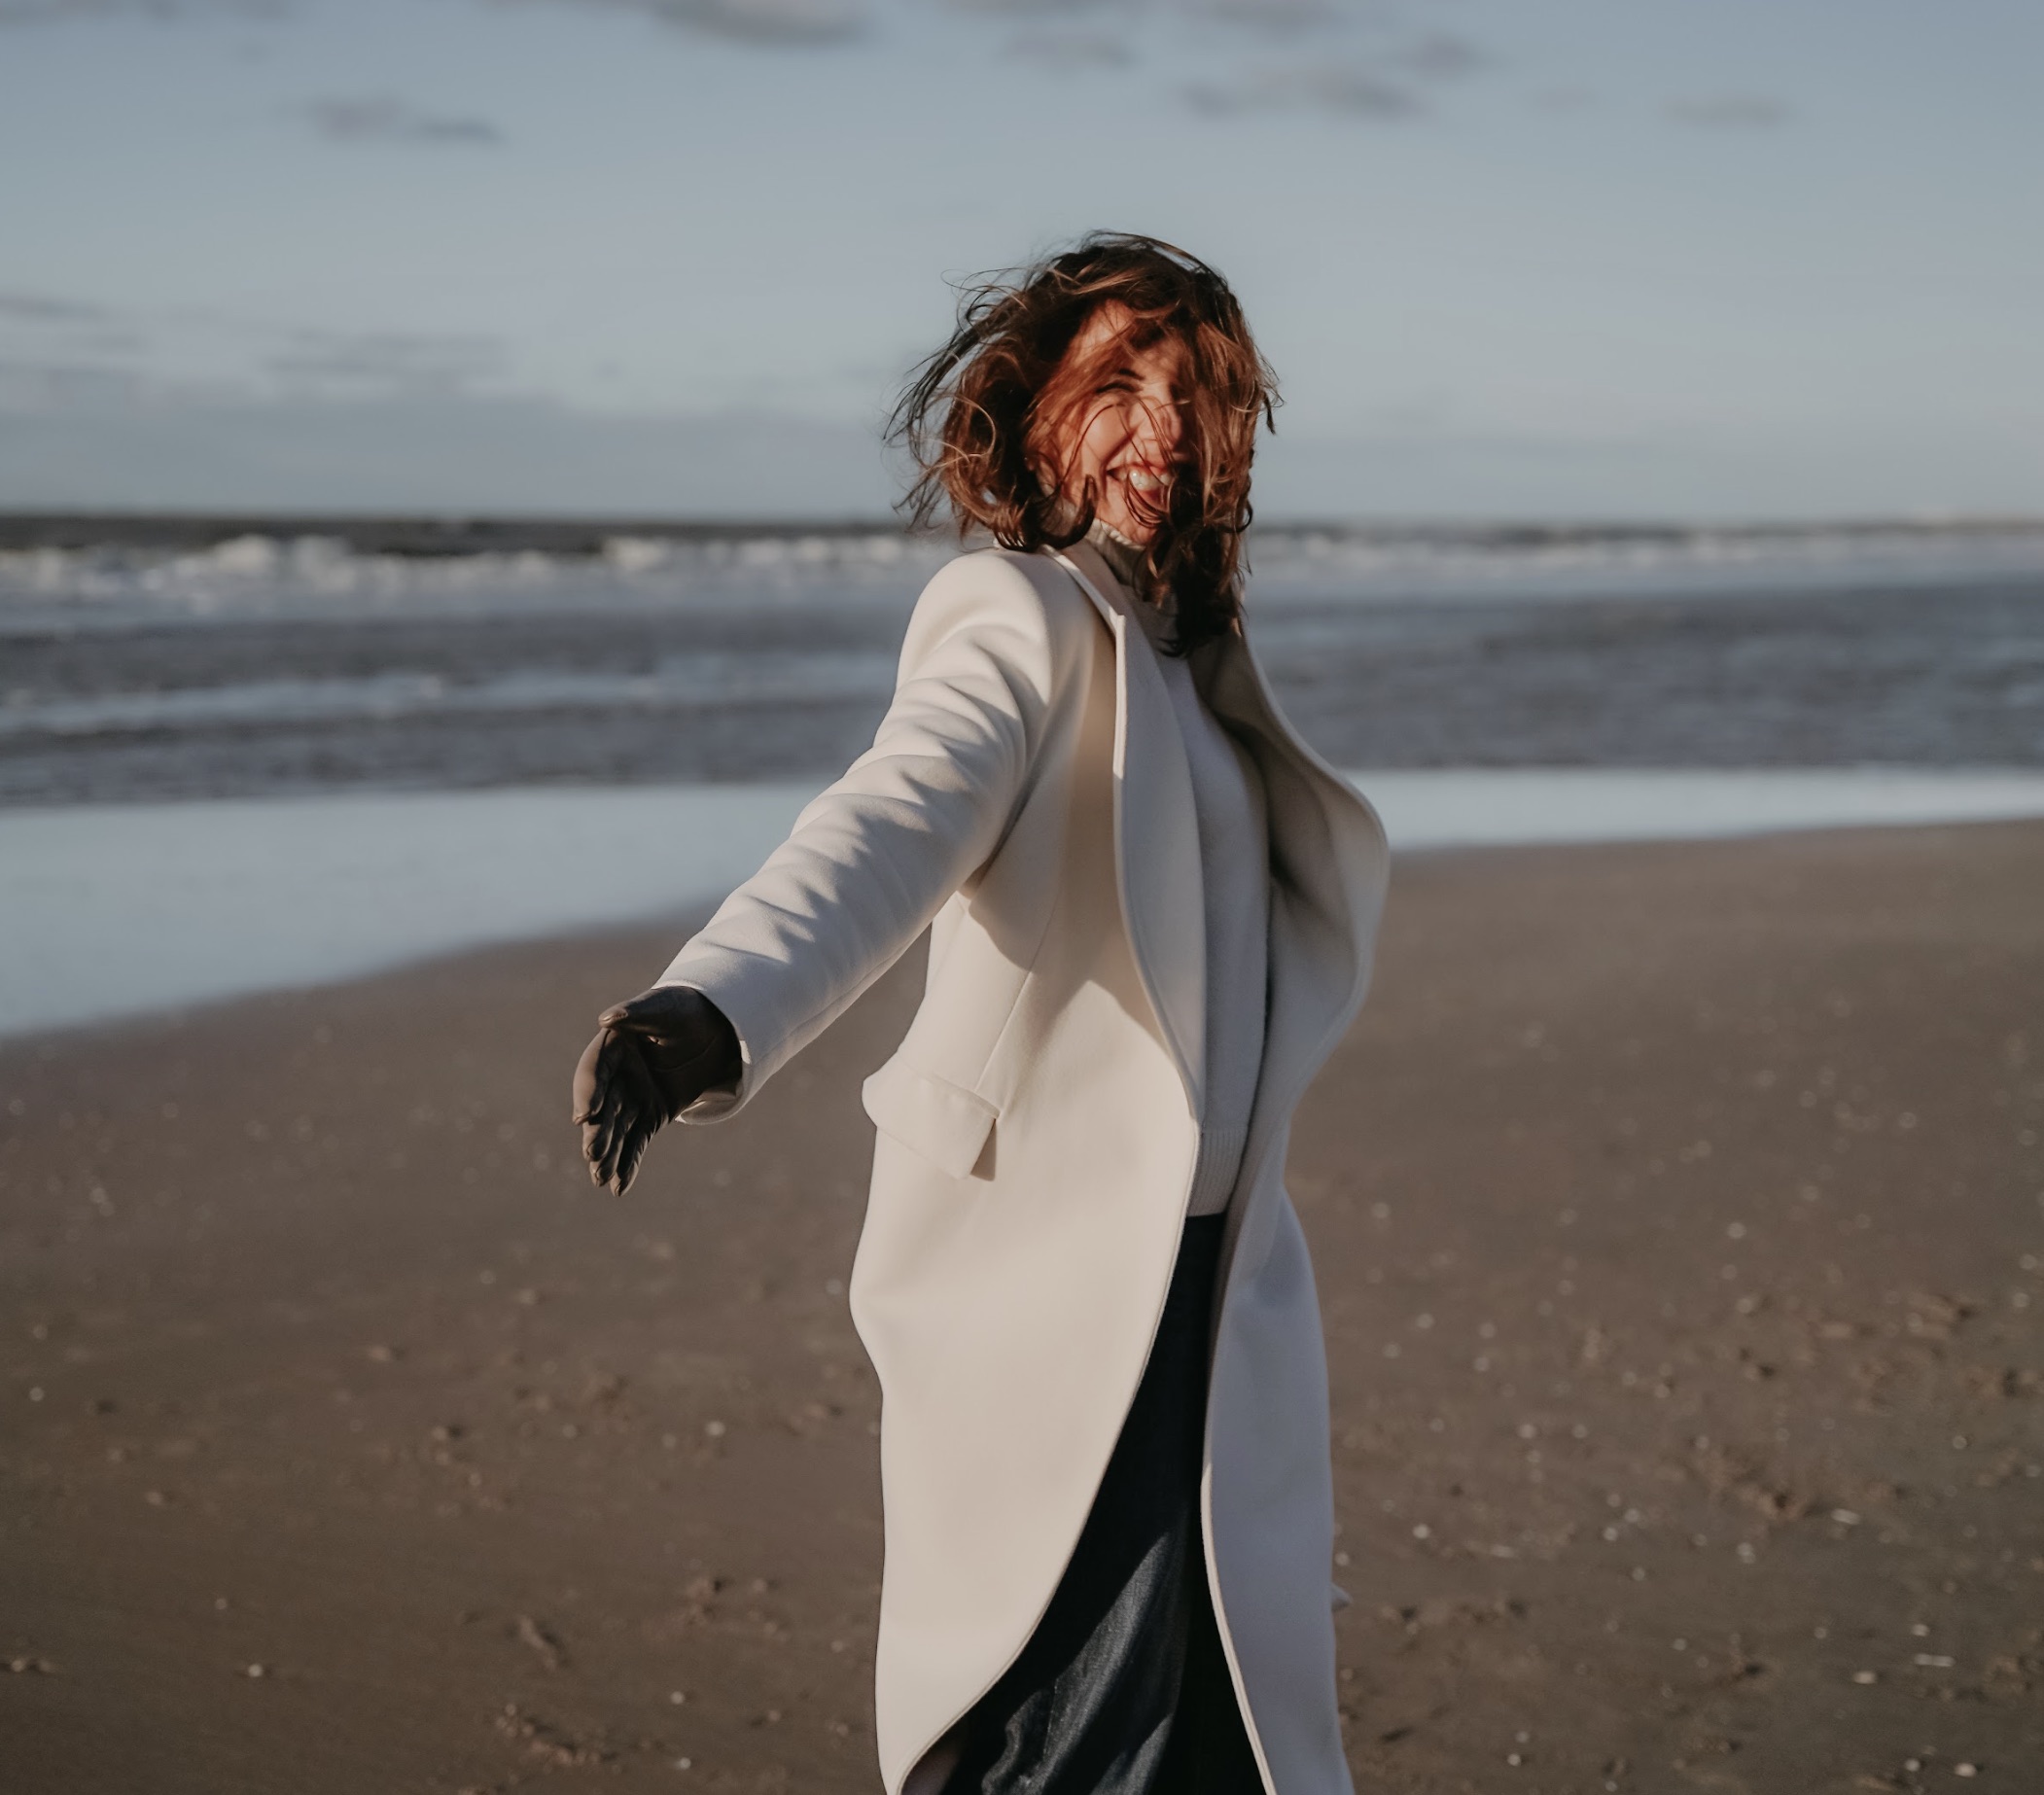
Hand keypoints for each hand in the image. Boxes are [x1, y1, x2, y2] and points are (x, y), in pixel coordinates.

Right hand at [571, 986, 741, 1194]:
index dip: (589, 1092)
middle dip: (598, 1132)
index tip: (585, 1116)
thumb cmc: (683, 1011)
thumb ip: (637, 1011)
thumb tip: (608, 1018)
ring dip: (609, 1155)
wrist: (711, 1028)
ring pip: (617, 1131)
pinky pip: (638, 1143)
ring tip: (601, 1179)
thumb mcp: (664, 1007)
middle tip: (592, 1155)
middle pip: (603, 1107)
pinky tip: (620, 1189)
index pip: (594, 1071)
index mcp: (612, 1048)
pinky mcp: (651, 1116)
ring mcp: (633, 1098)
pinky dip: (629, 1165)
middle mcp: (616, 1077)